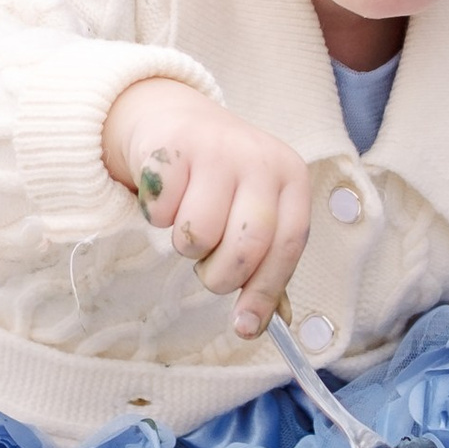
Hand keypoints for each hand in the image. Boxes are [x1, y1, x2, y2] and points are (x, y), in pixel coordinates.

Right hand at [103, 76, 312, 334]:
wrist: (175, 121)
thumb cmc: (222, 181)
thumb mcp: (254, 211)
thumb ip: (263, 265)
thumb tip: (259, 325)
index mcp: (291, 178)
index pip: (288, 245)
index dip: (266, 291)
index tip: (244, 326)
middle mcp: (260, 159)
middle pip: (246, 245)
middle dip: (220, 275)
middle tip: (207, 267)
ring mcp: (217, 149)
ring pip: (199, 234)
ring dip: (186, 245)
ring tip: (189, 222)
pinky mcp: (173, 147)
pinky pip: (161, 214)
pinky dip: (157, 217)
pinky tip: (166, 197)